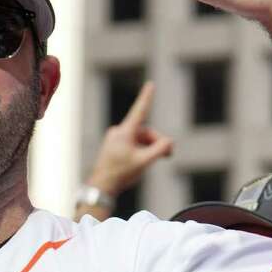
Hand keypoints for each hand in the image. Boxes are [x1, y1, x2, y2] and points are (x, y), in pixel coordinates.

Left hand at [87, 81, 173, 196]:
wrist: (102, 186)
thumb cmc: (121, 173)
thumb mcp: (144, 161)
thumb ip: (159, 150)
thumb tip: (169, 142)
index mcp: (125, 132)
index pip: (139, 111)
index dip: (147, 97)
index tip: (151, 85)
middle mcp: (119, 132)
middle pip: (145, 132)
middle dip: (157, 142)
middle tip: (168, 155)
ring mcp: (115, 138)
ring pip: (140, 139)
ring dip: (150, 148)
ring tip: (154, 161)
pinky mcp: (114, 145)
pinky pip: (132, 144)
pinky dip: (141, 150)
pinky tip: (142, 162)